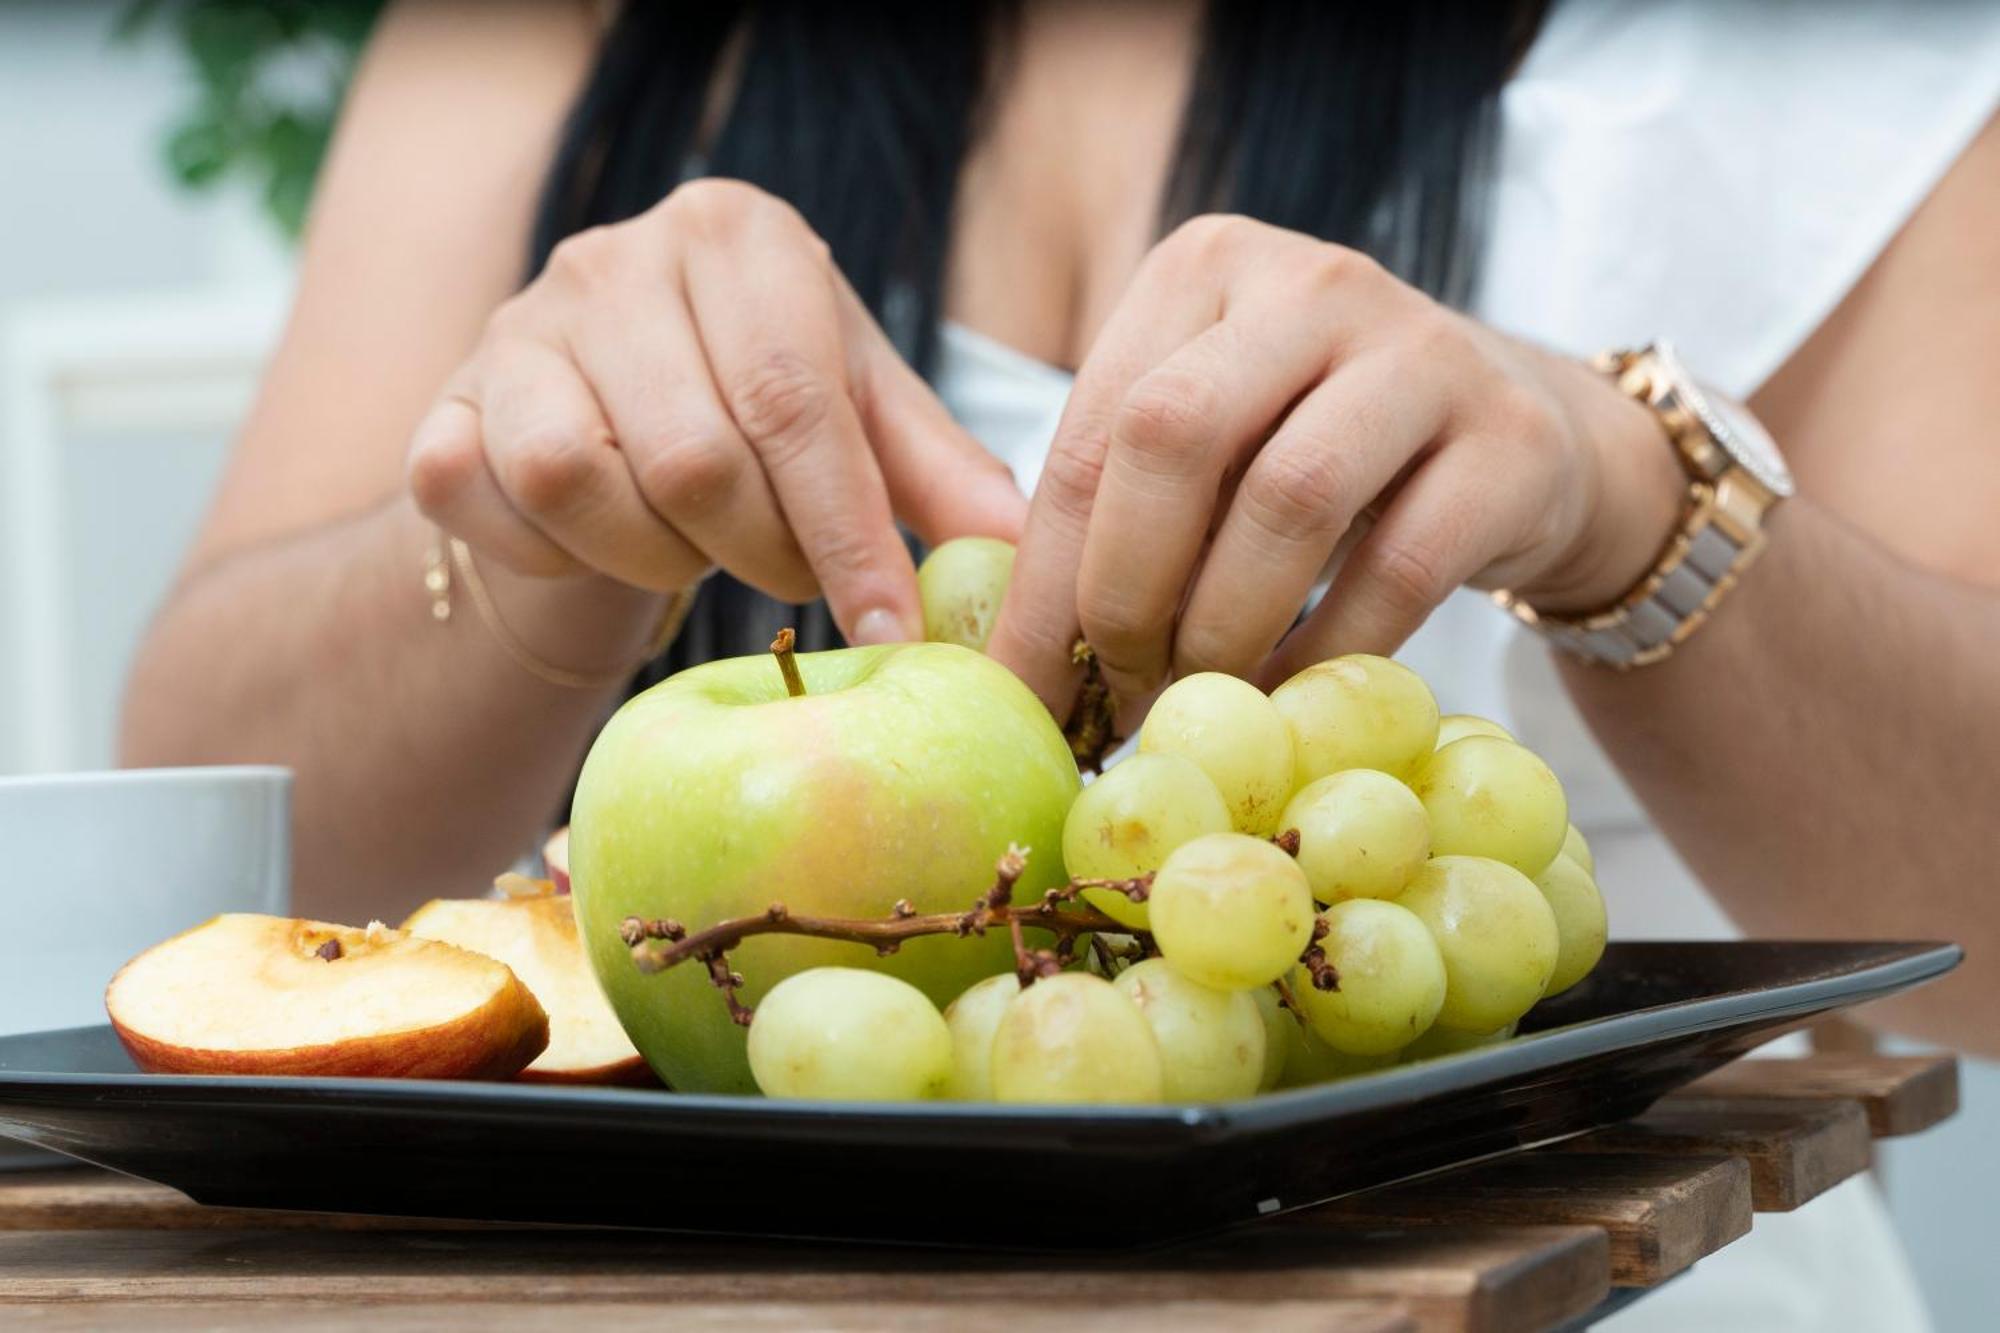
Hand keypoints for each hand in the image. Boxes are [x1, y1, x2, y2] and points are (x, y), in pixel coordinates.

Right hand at [407, 178, 1024, 644]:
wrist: (604, 405)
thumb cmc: (756, 405)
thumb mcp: (857, 414)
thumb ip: (936, 474)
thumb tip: (1026, 552)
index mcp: (737, 237)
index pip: (795, 399)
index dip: (846, 532)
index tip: (890, 628)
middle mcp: (616, 260)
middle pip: (692, 456)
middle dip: (761, 552)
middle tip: (793, 578)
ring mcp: (516, 327)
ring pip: (577, 483)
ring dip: (655, 556)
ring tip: (696, 548)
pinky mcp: (442, 404)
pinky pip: (484, 503)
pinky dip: (552, 555)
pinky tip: (599, 543)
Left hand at [986, 214, 1680, 711]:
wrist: (1520, 438)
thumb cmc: (1323, 446)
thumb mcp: (1216, 439)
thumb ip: (1120, 505)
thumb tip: (1016, 665)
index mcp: (1205, 267)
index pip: (1093, 428)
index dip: (1046, 576)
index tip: (1022, 691)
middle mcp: (1310, 284)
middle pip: (1173, 437)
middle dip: (1125, 589)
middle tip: (1119, 688)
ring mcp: (1421, 351)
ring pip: (1288, 499)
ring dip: (1224, 628)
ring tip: (1200, 697)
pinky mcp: (1509, 440)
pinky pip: (1398, 569)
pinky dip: (1326, 653)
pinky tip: (1289, 697)